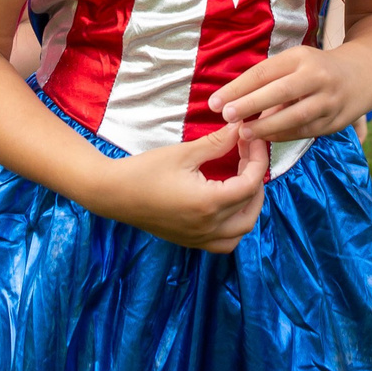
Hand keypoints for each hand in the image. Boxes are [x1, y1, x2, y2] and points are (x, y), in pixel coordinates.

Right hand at [92, 123, 269, 252]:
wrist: (113, 194)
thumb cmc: (145, 170)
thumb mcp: (183, 153)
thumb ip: (217, 143)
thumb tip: (240, 127)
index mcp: (209, 203)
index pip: (251, 184)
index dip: (258, 160)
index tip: (253, 141)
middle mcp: (208, 226)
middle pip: (251, 208)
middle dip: (257, 181)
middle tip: (249, 157)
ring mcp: (199, 238)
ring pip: (241, 231)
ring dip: (250, 208)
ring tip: (243, 182)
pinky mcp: (190, 241)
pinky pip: (225, 242)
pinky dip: (235, 227)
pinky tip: (228, 206)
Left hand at [212, 46, 366, 141]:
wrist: (364, 74)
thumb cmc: (316, 68)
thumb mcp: (295, 62)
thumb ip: (270, 79)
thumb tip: (233, 99)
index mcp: (300, 57)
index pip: (263, 72)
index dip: (237, 88)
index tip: (214, 101)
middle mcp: (316, 76)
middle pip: (278, 92)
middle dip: (249, 105)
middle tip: (225, 116)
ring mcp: (328, 100)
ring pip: (293, 116)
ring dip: (266, 127)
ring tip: (243, 133)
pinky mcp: (335, 121)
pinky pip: (305, 131)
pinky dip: (283, 135)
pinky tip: (266, 139)